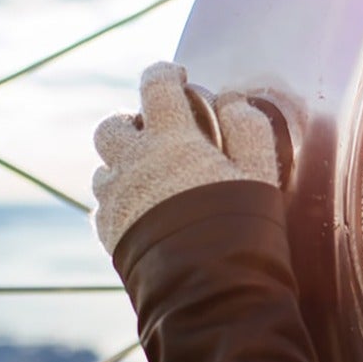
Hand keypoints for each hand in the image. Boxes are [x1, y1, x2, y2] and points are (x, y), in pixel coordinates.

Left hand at [91, 62, 279, 254]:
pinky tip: (143, 211)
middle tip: (156, 132)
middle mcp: (133, 163)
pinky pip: (102, 205)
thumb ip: (248, 128)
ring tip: (151, 176)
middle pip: (112, 125)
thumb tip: (232, 101)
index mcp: (171, 139)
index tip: (178, 76)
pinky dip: (119, 199)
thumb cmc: (240, 226)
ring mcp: (114, 198)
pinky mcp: (107, 232)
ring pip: (102, 167)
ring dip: (122, 163)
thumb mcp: (259, 173)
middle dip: (131, 121)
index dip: (165, 72)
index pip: (156, 85)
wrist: (207, 289)